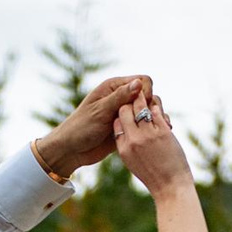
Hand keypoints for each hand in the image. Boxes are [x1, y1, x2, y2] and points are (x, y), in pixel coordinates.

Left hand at [35, 74, 149, 177]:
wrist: (71, 150)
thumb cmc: (81, 128)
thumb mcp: (100, 111)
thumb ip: (120, 97)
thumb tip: (139, 83)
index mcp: (114, 87)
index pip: (142, 80)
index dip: (146, 92)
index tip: (142, 107)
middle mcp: (122, 97)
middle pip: (148, 95)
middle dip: (152, 106)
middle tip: (150, 121)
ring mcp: (125, 113)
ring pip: (148, 111)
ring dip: (154, 118)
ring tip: (160, 130)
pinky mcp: (127, 128)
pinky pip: (144, 125)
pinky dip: (151, 129)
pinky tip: (156, 136)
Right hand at [113, 88, 191, 197]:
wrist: (171, 187)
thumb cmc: (154, 177)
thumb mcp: (133, 163)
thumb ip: (129, 146)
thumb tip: (129, 131)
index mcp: (123, 149)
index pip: (116, 122)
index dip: (121, 114)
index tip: (126, 110)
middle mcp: (133, 140)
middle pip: (124, 110)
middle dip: (129, 102)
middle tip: (135, 96)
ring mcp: (148, 135)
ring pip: (140, 107)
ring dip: (143, 99)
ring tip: (145, 96)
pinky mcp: (163, 132)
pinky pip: (156, 111)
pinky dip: (156, 106)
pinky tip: (157, 105)